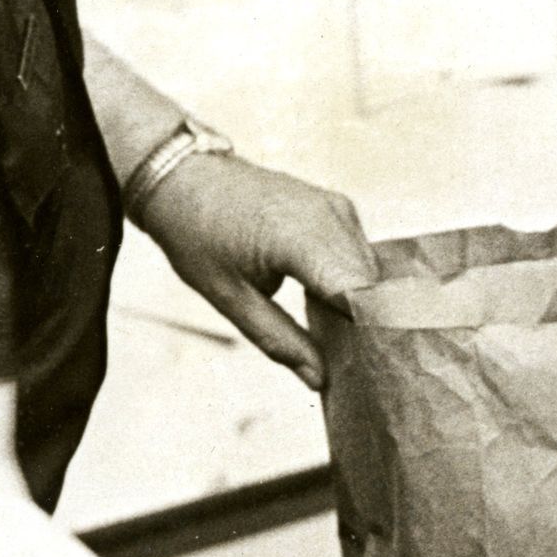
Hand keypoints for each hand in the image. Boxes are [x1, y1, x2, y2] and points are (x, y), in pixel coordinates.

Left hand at [137, 152, 376, 388]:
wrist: (183, 176)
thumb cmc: (196, 233)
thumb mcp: (229, 297)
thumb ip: (279, 340)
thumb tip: (320, 379)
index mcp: (300, 238)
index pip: (360, 295)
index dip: (368, 335)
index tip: (365, 370)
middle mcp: (329, 216)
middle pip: (372, 286)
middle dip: (367, 326)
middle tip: (351, 366)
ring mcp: (337, 207)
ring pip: (372, 272)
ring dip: (362, 304)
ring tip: (340, 339)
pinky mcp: (338, 207)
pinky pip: (360, 254)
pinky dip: (353, 282)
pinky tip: (332, 306)